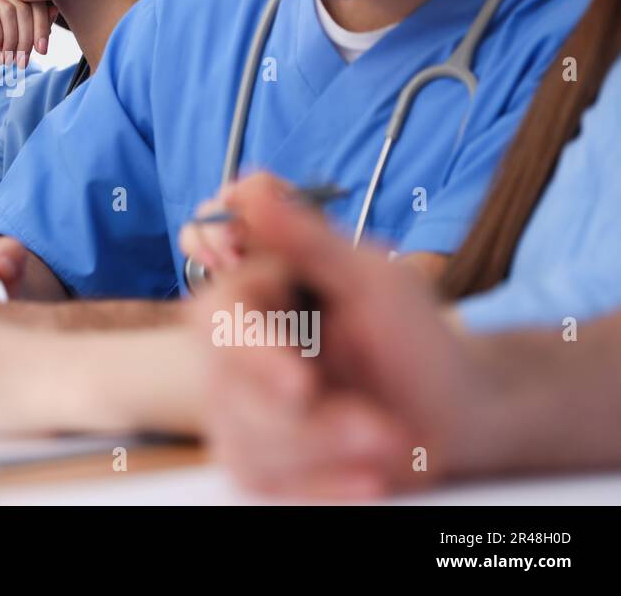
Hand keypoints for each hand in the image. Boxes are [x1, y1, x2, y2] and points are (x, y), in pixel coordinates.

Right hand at [0, 0, 56, 74]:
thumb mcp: (15, 44)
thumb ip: (34, 28)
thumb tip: (54, 10)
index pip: (35, 2)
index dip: (42, 25)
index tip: (43, 51)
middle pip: (24, 5)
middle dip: (27, 36)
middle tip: (22, 60)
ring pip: (9, 9)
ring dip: (12, 38)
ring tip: (8, 58)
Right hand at [192, 173, 495, 497]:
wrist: (454, 420)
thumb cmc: (415, 340)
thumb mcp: (373, 279)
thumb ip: (307, 238)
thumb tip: (248, 187)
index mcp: (256, 293)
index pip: (217, 297)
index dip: (228, 314)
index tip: (250, 308)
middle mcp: (235, 349)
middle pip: (226, 368)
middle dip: (285, 389)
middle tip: (338, 402)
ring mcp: (238, 407)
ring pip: (247, 431)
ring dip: (325, 440)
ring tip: (389, 436)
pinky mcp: (255, 460)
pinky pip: (265, 481)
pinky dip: (323, 484)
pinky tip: (370, 477)